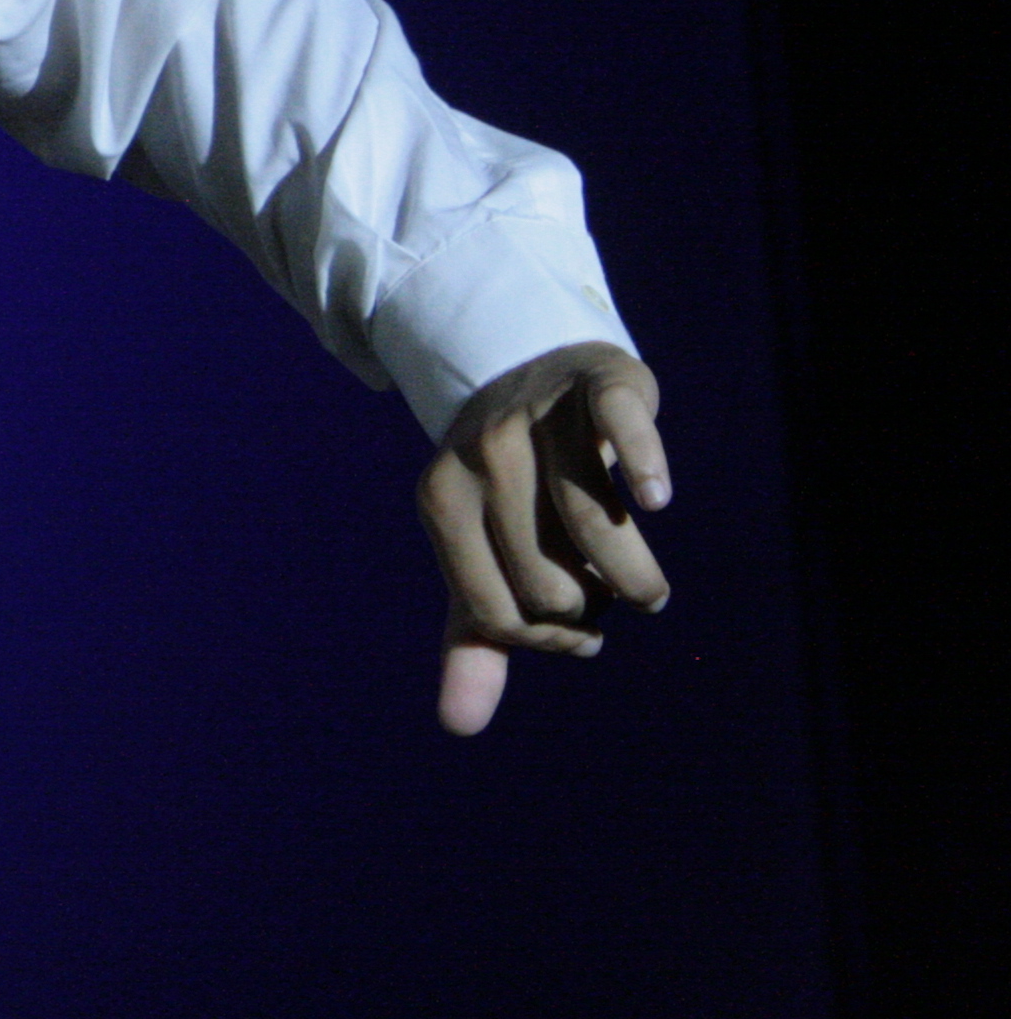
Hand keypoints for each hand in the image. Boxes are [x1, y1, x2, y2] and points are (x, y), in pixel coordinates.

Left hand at [417, 340, 669, 734]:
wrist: (528, 371)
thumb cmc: (510, 491)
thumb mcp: (480, 555)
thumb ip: (474, 637)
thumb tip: (458, 726)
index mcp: (441, 503)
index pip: (498, 614)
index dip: (550, 639)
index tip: (580, 631)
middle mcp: (482, 458)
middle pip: (552, 582)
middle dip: (592, 607)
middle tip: (604, 592)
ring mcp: (539, 418)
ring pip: (594, 528)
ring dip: (636, 579)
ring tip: (645, 590)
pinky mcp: (601, 384)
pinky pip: (624, 430)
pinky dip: (645, 466)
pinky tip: (656, 497)